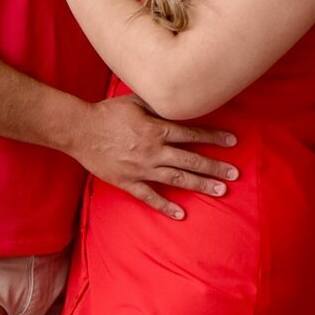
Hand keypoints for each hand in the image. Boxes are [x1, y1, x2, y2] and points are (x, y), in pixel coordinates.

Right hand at [70, 97, 238, 219]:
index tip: (232, 142)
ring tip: (220, 191)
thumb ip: (158, 106)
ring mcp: (142, 169)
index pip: (193, 135)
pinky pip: (150, 197)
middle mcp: (154, 151)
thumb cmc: (107, 113)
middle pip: (191, 160)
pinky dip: (166, 206)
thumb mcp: (136, 101)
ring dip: (200, 185)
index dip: (214, 138)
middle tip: (234, 174)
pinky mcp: (128, 182)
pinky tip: (182, 213)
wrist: (80, 131)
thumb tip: (179, 104)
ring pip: (177, 179)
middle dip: (215, 167)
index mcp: (157, 129)